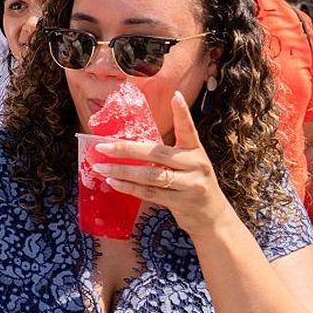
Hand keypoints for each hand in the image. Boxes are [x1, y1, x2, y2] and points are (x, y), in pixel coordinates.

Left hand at [92, 91, 238, 238]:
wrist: (212, 217)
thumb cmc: (191, 184)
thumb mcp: (187, 165)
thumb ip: (166, 155)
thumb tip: (129, 144)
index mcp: (196, 151)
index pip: (189, 129)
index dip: (182, 113)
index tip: (175, 96)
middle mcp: (196, 165)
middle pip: (157, 154)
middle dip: (127, 149)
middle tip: (102, 146)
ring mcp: (190, 185)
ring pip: (151, 176)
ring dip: (122, 171)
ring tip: (100, 167)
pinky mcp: (181, 202)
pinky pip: (150, 193)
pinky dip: (129, 188)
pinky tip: (113, 182)